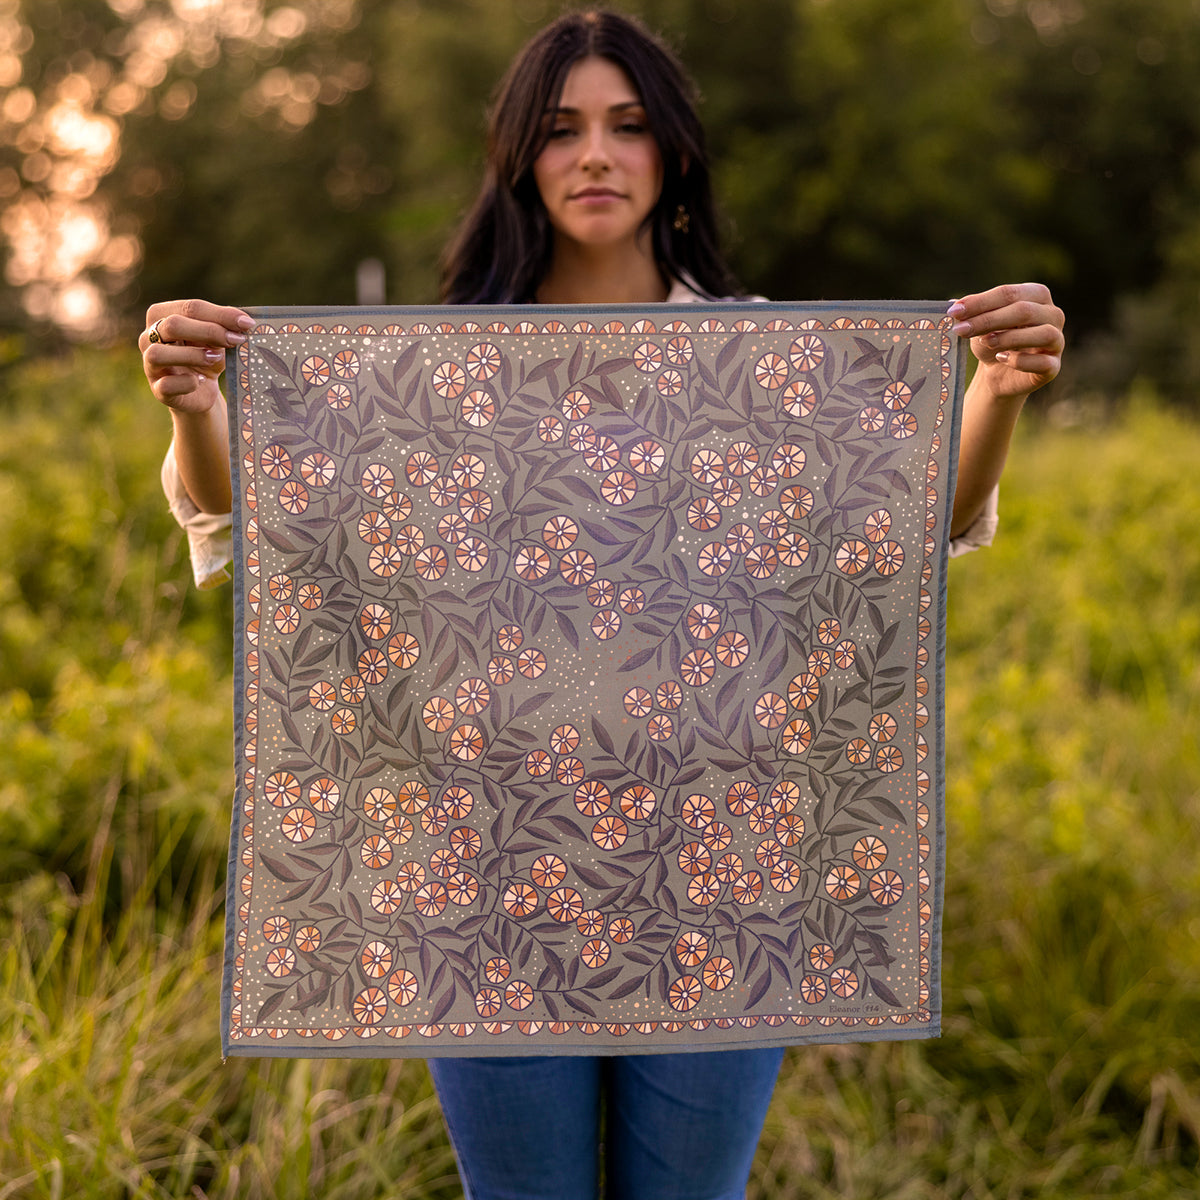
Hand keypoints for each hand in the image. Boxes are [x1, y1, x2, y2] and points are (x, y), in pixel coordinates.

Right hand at [140, 299, 254, 413]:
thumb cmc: (207, 357)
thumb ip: (224, 327)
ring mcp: (149, 364)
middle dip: (209, 331)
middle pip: (173, 325)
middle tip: (236, 340)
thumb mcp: (217, 339)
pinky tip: (201, 382)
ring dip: (192, 355)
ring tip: (215, 358)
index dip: (220, 315)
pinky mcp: (158, 390)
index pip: (189, 308)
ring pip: (159, 353)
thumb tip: (244, 322)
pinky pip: (167, 385)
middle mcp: (148, 337)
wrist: (201, 392)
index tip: (247, 324)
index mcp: (161, 315)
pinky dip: (187, 383)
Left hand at [948, 283, 1063, 400]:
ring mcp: (1057, 341)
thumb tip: (953, 303)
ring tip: (984, 342)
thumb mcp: (979, 324)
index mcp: (1036, 295)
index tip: (954, 312)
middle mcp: (1053, 314)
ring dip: (1009, 338)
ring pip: (1043, 333)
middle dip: (989, 320)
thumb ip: (970, 312)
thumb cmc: (991, 341)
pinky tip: (1002, 358)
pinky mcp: (1053, 366)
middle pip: (1024, 311)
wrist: (997, 373)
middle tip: (961, 330)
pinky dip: (1021, 360)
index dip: (980, 302)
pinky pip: (1044, 362)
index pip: (1009, 293)